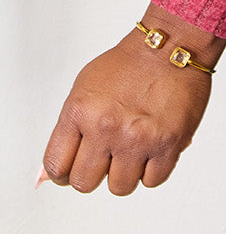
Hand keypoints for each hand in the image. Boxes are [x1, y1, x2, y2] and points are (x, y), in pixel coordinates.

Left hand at [41, 5, 225, 194]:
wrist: (173, 45)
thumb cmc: (131, 64)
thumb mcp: (85, 89)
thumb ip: (66, 131)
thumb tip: (45, 175)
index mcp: (81, 111)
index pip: (56, 168)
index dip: (65, 171)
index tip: (74, 164)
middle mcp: (107, 127)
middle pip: (84, 183)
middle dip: (94, 171)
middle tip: (106, 154)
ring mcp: (138, 138)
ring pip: (119, 187)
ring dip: (126, 171)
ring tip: (133, 146)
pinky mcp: (168, 144)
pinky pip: (152, 181)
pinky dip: (152, 168)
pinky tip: (152, 146)